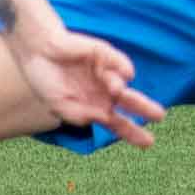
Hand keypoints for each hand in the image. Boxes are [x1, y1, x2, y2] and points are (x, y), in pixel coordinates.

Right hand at [8, 21, 161, 146]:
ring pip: (123, 83)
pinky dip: (123, 69)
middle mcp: (102, 90)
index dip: (132, 132)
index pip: (117, 122)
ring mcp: (104, 72)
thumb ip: (80, 116)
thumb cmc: (45, 79)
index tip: (149, 142)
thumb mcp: (59, 106)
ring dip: (121, 89)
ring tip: (114, 90)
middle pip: (129, 102)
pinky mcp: (103, 54)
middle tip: (159, 116)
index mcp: (93, 106)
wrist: (35, 52)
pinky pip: (119, 64)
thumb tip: (104, 118)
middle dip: (145, 109)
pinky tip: (124, 75)